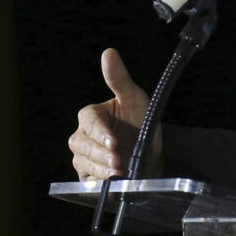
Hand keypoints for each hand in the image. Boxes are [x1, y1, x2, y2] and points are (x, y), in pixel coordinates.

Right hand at [67, 48, 162, 180]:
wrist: (152, 153)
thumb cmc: (142, 121)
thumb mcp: (135, 99)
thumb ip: (120, 79)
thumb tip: (109, 52)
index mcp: (92, 115)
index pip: (89, 121)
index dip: (100, 133)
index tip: (114, 142)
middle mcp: (84, 135)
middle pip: (82, 144)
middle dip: (101, 154)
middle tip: (119, 162)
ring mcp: (84, 156)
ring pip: (83, 162)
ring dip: (102, 169)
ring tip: (120, 173)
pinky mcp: (87, 175)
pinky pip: (86, 180)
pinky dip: (99, 182)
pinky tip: (113, 182)